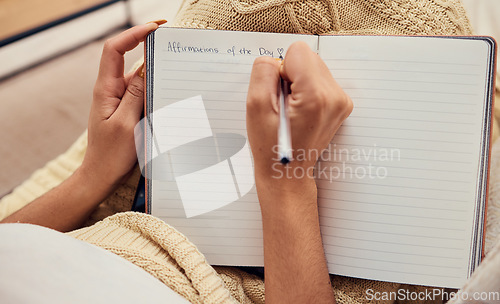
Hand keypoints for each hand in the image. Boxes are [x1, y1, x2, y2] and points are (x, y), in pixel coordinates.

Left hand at [80, 21, 164, 194]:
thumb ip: (136, 95)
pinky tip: (168, 92)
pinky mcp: (126, 109)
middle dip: (149, 47)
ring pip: (138, 77)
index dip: (133, 33)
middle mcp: (111, 90)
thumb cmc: (111, 154)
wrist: (101, 175)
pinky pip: (141, 92)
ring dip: (154, 71)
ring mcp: (119, 99)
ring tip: (176, 69)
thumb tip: (145, 69)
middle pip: (128, 58)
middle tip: (172, 43)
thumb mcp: (127, 124)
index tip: (154, 27)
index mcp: (106, 89)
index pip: (114, 49)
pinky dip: (154, 88)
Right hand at [246, 41, 352, 184]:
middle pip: (308, 57)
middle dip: (290, 76)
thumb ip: (263, 72)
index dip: (280, 70)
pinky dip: (308, 90)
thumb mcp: (255, 107)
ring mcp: (341, 101)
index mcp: (315, 95)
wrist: (288, 172)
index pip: (297, 51)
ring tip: (292, 110)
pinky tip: (301, 112)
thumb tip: (275, 59)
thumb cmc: (271, 146)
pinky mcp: (342, 104)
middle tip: (284, 105)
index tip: (278, 95)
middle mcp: (335, 96)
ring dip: (299, 83)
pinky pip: (321, 80)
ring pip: (314, 67)